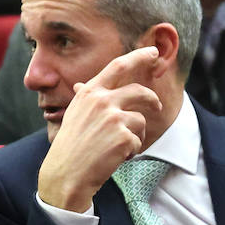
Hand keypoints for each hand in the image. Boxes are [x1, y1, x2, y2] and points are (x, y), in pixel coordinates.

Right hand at [36, 47, 162, 213]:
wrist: (67, 172)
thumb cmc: (70, 144)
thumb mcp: (74, 114)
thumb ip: (85, 98)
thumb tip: (81, 85)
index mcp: (90, 92)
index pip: (118, 66)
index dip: (138, 57)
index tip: (152, 52)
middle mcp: (102, 100)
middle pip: (139, 91)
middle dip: (152, 99)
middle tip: (157, 106)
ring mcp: (113, 118)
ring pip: (140, 120)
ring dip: (135, 135)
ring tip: (119, 147)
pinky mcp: (124, 137)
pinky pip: (138, 141)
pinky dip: (130, 151)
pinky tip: (114, 157)